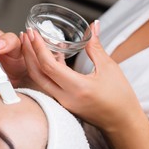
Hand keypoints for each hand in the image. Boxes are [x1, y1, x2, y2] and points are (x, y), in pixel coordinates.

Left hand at [21, 23, 143, 132]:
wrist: (122, 122)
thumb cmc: (120, 97)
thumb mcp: (109, 68)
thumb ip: (95, 47)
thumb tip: (92, 26)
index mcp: (77, 88)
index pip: (49, 66)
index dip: (38, 48)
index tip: (33, 33)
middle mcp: (65, 97)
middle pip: (38, 74)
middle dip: (28, 53)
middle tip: (26, 35)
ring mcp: (62, 102)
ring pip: (41, 80)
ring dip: (34, 61)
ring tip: (32, 43)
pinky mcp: (63, 103)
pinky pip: (49, 84)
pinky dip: (46, 69)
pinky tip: (51, 54)